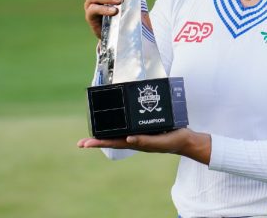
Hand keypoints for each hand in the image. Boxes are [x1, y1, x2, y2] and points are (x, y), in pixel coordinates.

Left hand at [77, 128, 210, 164]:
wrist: (185, 140)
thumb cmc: (173, 141)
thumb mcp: (160, 141)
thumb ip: (145, 141)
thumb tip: (128, 139)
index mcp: (136, 142)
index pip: (113, 142)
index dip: (99, 142)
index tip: (85, 144)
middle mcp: (134, 138)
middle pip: (112, 139)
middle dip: (97, 140)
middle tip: (81, 143)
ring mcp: (138, 134)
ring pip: (118, 133)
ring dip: (105, 133)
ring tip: (93, 134)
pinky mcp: (144, 128)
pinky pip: (128, 126)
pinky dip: (118, 125)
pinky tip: (115, 123)